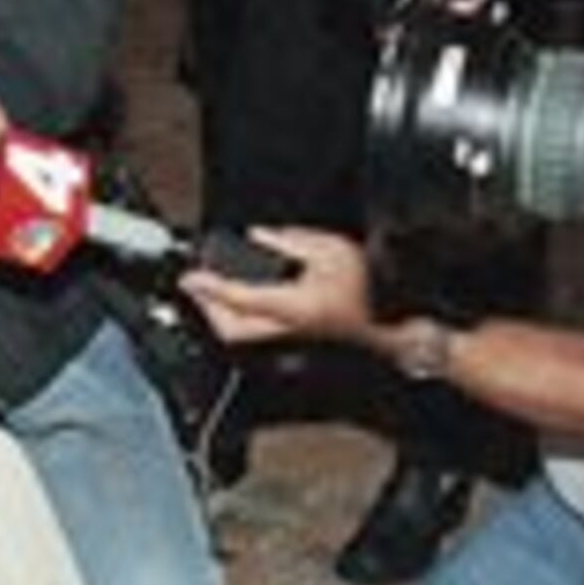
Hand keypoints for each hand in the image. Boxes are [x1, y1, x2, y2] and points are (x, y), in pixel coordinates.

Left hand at [178, 224, 372, 346]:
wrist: (393, 326)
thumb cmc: (372, 290)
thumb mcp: (333, 249)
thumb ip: (292, 240)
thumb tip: (261, 236)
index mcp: (293, 306)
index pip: (237, 299)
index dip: (208, 288)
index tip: (190, 278)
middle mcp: (287, 331)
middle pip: (231, 330)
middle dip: (210, 308)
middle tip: (200, 286)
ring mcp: (292, 345)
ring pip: (243, 337)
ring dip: (225, 316)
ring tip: (218, 293)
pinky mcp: (298, 348)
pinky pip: (259, 337)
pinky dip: (244, 320)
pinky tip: (247, 305)